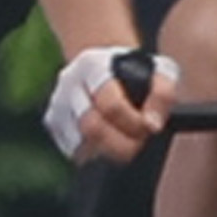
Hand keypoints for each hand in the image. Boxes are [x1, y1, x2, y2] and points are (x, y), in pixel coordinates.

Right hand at [46, 44, 172, 163]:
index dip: (133, 122)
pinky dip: (94, 153)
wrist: (106, 63)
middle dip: (121, 143)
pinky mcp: (52, 123)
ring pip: (80, 144)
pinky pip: (72, 152)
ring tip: (125, 138)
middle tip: (139, 140)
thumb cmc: (135, 69)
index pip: (110, 104)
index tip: (149, 127)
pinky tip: (108, 140)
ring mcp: (57, 104)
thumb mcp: (159, 70)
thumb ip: (163, 94)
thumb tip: (152, 125)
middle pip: (91, 128)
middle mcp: (69, 84)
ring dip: (108, 150)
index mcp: (92, 65)